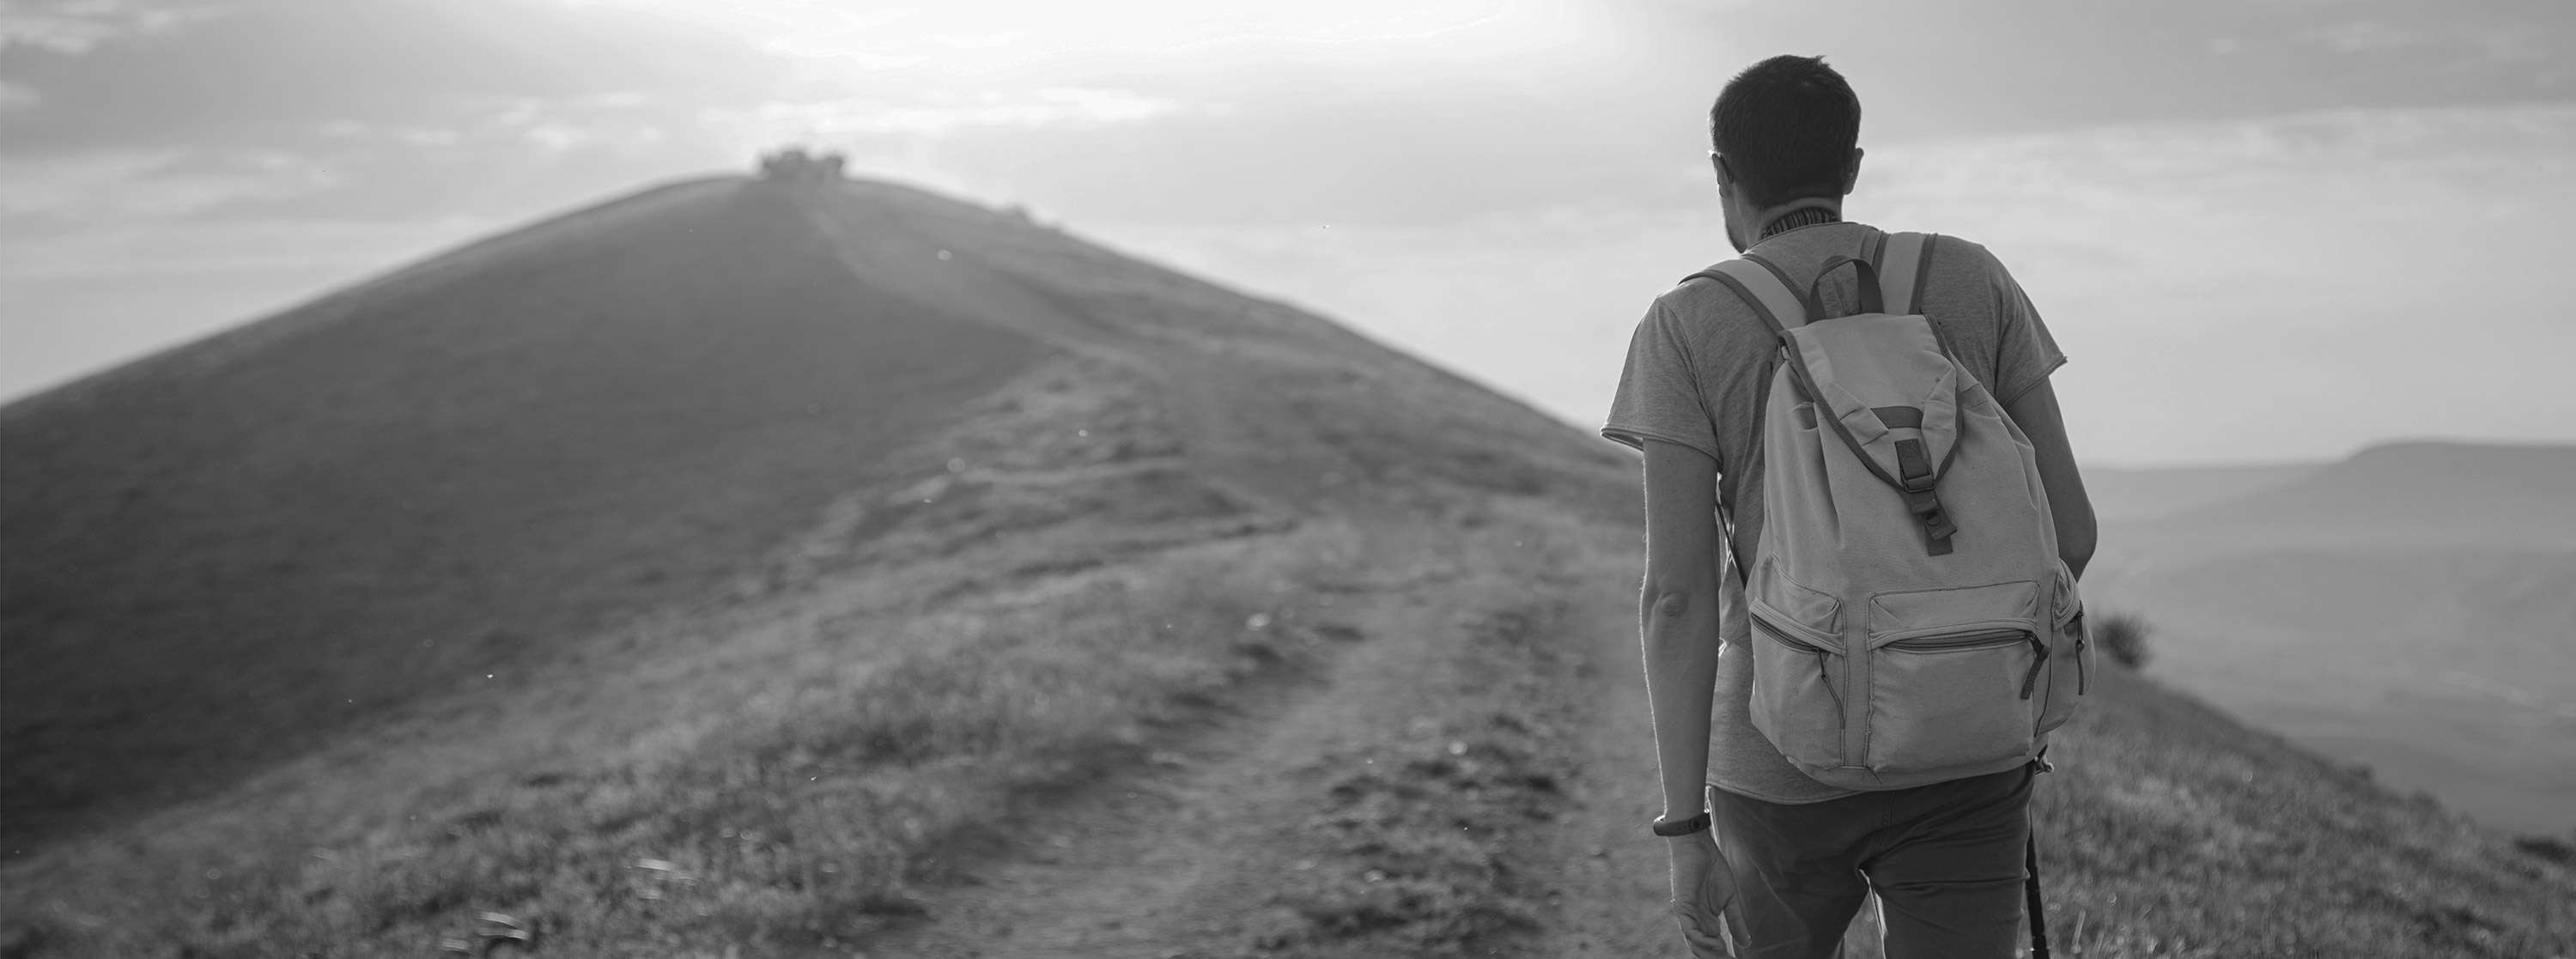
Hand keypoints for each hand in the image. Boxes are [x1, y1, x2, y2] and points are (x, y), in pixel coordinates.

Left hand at [1667, 829, 1741, 956]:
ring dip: (1710, 953)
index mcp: (1707, 921)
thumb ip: (1736, 921)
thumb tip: (1747, 943)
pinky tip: (1716, 943)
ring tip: (1725, 956)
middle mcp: (1696, 922)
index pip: (1714, 946)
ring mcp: (1688, 916)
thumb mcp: (1731, 899)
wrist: (1699, 848)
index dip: (1725, 956)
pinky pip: (1689, 930)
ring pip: (1695, 943)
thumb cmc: (1713, 870)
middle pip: (1704, 949)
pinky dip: (1702, 939)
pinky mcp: (1682, 907)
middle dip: (1718, 958)